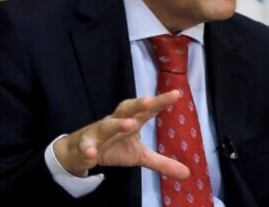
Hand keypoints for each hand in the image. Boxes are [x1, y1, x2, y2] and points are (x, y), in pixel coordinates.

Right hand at [53, 90, 188, 179]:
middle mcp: (116, 122)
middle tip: (149, 100)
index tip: (177, 94)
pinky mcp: (85, 145)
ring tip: (129, 124)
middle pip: (127, 109)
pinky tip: (91, 153)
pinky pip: (85, 146)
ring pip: (107, 125)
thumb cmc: (114, 146)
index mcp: (131, 121)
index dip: (160, 102)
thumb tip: (188, 173)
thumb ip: (162, 162)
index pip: (148, 110)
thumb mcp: (139, 155)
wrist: (80, 151)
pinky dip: (87, 148)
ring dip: (117, 124)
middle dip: (137, 105)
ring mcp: (99, 132)